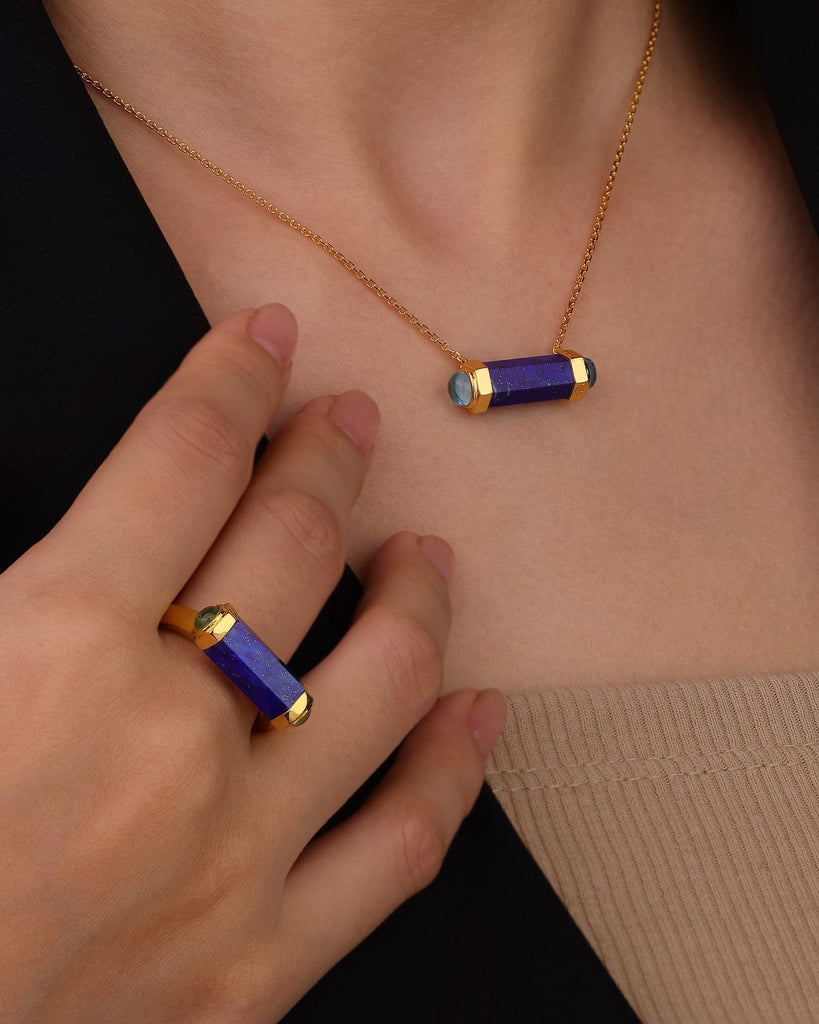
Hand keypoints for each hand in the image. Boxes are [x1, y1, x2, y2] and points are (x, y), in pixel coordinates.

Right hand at [0, 304, 505, 1022]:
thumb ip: (0, 587)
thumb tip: (57, 537)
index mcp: (55, 652)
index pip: (180, 463)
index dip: (228, 383)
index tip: (264, 344)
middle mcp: (170, 739)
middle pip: (292, 548)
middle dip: (325, 464)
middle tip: (350, 425)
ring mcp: (235, 854)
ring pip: (380, 681)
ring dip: (416, 597)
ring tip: (427, 554)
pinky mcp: (260, 964)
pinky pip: (401, 846)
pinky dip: (453, 770)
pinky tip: (476, 715)